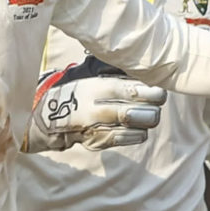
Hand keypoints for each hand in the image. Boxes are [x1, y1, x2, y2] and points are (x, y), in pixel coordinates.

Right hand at [23, 57, 165, 152]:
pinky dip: (139, 133)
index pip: (131, 92)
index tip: (159, 91)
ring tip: (147, 114)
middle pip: (137, 113)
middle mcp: (97, 110)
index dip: (151, 93)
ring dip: (147, 121)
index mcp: (97, 88)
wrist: (51, 116)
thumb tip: (148, 69)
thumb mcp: (94, 76)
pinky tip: (137, 126)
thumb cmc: (82, 91)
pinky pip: (130, 139)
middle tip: (156, 103)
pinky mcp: (100, 142)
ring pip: (138, 128)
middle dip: (152, 108)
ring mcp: (98, 129)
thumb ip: (119, 75)